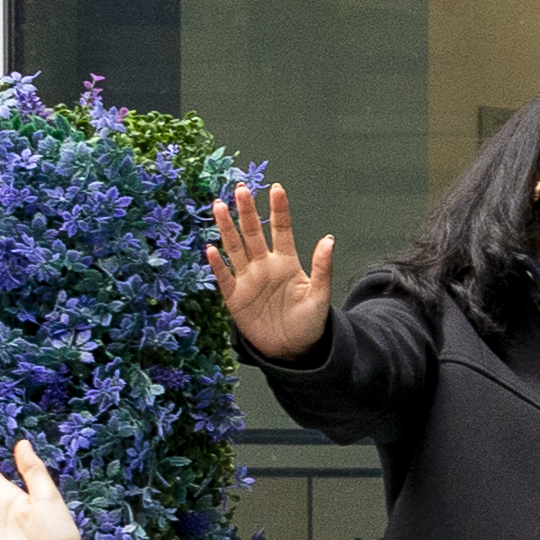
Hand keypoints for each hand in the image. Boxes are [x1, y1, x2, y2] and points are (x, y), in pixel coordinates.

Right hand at [207, 182, 333, 362]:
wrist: (292, 350)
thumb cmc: (309, 322)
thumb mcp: (320, 296)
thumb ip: (322, 268)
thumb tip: (329, 239)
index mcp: (287, 262)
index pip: (281, 229)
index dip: (279, 210)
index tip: (276, 189)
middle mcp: (264, 266)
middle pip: (253, 233)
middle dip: (246, 211)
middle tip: (240, 188)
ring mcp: (248, 280)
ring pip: (234, 248)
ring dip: (226, 229)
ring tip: (219, 206)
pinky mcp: (235, 298)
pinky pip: (223, 277)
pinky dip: (217, 264)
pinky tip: (211, 249)